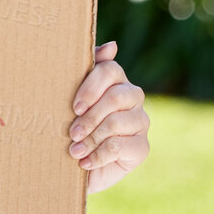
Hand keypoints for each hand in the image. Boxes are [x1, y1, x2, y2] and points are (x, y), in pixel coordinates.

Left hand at [68, 40, 149, 194]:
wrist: (77, 168)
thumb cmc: (73, 128)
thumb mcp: (71, 101)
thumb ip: (85, 72)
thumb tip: (112, 46)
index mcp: (115, 80)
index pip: (110, 70)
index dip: (91, 87)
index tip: (74, 107)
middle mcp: (132, 96)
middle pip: (116, 97)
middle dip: (90, 116)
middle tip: (72, 133)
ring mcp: (140, 121)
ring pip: (117, 122)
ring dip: (92, 138)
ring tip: (74, 150)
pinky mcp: (142, 146)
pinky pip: (120, 146)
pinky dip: (98, 155)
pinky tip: (85, 162)